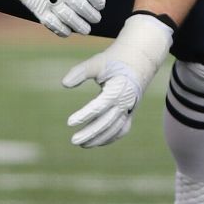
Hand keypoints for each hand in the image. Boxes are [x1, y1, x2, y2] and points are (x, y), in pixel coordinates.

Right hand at [0, 0, 105, 36]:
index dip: (98, 1)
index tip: (100, 5)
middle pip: (83, 8)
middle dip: (92, 16)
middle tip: (96, 19)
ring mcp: (52, 4)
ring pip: (71, 19)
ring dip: (80, 26)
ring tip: (86, 30)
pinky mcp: (40, 12)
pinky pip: (54, 25)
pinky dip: (62, 31)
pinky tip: (67, 32)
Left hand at [62, 13, 173, 147]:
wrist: (139, 59)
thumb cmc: (115, 60)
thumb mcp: (98, 62)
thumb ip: (81, 72)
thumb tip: (64, 84)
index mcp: (118, 89)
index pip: (99, 106)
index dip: (84, 115)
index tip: (69, 123)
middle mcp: (125, 101)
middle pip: (107, 122)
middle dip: (90, 133)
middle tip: (73, 140)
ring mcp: (129, 108)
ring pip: (115, 129)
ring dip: (99, 139)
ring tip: (82, 144)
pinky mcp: (130, 112)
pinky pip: (121, 129)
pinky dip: (110, 137)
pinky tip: (96, 142)